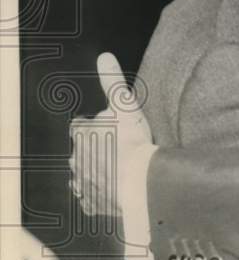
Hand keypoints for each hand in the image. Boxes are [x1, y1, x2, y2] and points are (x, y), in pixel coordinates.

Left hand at [69, 52, 151, 216]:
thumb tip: (104, 56)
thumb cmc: (132, 142)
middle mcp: (76, 159)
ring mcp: (83, 183)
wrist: (141, 182)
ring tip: (121, 171)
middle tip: (122, 149)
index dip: (99, 126)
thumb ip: (113, 81)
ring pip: (86, 175)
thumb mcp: (125, 105)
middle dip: (97, 149)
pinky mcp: (92, 203)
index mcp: (81, 135)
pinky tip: (118, 190)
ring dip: (98, 172)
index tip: (114, 129)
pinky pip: (93, 198)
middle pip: (84, 150)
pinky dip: (102, 194)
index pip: (83, 126)